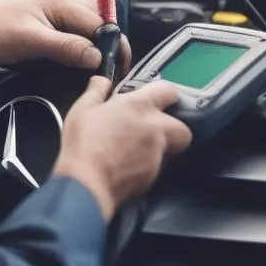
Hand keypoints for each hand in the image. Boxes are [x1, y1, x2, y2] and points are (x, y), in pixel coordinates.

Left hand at [0, 0, 132, 73]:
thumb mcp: (30, 42)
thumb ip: (66, 47)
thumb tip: (95, 56)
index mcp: (56, 1)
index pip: (97, 21)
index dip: (111, 43)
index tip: (118, 63)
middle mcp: (54, 0)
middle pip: (94, 15)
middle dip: (107, 36)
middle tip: (113, 62)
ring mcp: (44, 7)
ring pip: (80, 19)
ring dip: (91, 37)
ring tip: (98, 59)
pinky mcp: (35, 17)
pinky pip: (65, 24)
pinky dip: (75, 37)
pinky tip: (73, 52)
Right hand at [52, 76, 192, 221]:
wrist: (87, 184)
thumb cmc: (83, 143)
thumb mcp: (82, 109)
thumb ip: (96, 91)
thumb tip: (102, 81)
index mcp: (139, 106)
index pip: (169, 91)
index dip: (165, 94)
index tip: (155, 98)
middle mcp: (155, 128)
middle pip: (182, 127)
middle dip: (173, 127)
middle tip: (154, 128)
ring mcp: (157, 154)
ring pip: (175, 149)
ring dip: (166, 147)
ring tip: (145, 148)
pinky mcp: (154, 177)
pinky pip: (161, 166)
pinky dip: (152, 164)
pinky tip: (133, 165)